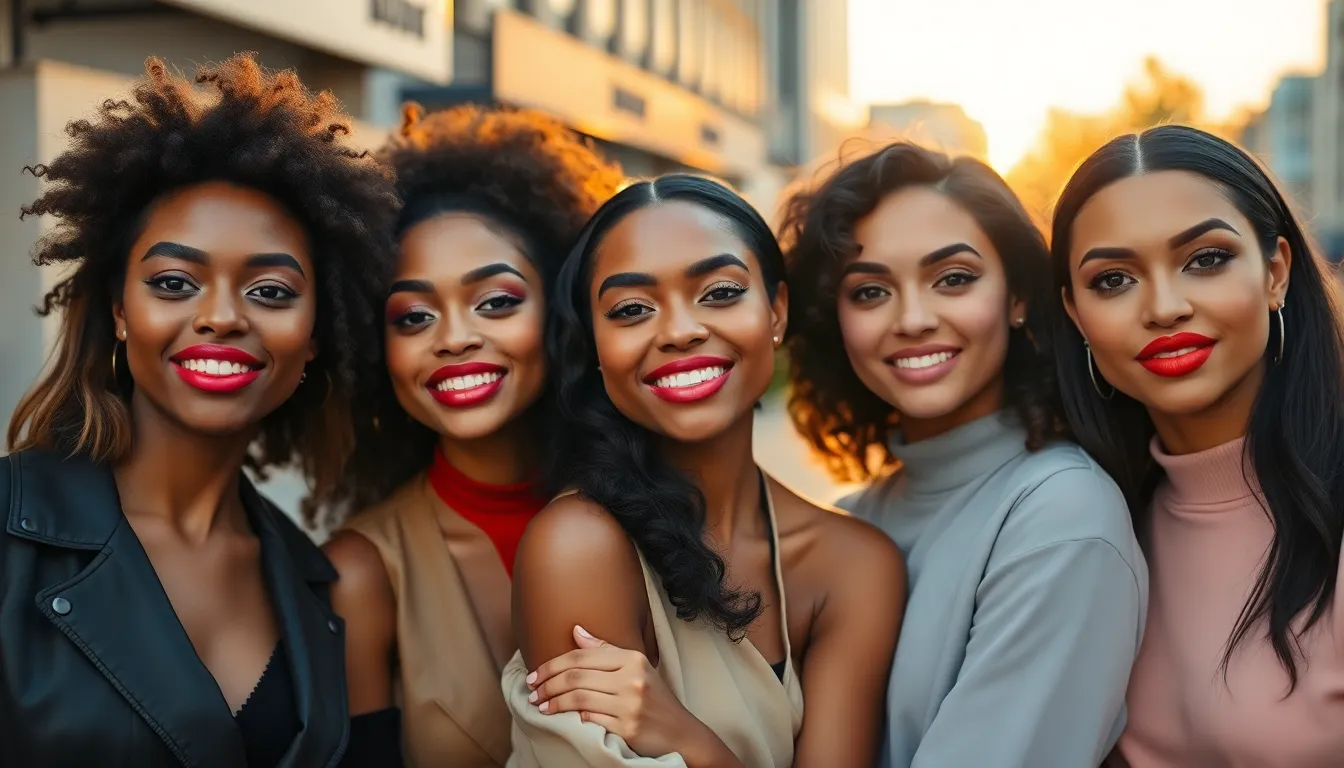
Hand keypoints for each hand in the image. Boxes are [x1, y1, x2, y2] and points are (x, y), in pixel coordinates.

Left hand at [527, 625, 737, 764]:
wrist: (681, 732)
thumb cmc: (654, 698)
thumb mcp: (636, 668)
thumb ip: (604, 651)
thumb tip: (576, 631)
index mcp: (632, 659)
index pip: (581, 656)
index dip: (552, 665)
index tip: (534, 675)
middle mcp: (632, 679)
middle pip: (576, 677)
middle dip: (547, 684)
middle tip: (532, 692)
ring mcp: (630, 704)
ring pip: (578, 698)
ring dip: (554, 703)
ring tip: (541, 706)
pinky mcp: (627, 727)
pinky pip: (590, 719)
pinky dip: (574, 717)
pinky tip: (564, 718)